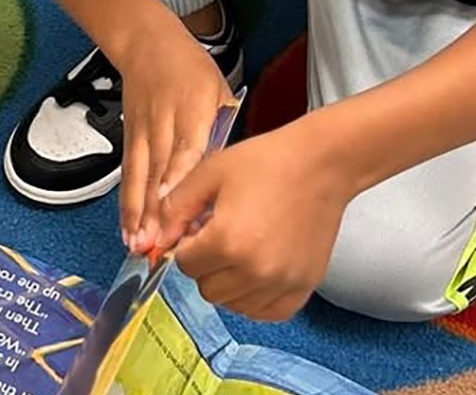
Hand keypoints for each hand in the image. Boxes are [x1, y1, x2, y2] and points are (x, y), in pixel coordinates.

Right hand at [115, 23, 231, 253]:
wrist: (147, 45)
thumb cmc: (189, 69)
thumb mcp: (219, 93)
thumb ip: (221, 134)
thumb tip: (227, 181)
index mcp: (192, 108)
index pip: (186, 147)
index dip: (178, 178)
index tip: (174, 206)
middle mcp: (163, 123)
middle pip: (158, 170)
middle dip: (155, 210)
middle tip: (156, 244)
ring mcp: (142, 133)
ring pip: (139, 177)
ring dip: (137, 213)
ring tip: (138, 245)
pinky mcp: (129, 140)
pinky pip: (128, 176)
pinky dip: (127, 204)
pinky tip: (129, 230)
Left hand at [156, 124, 358, 320]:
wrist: (320, 163)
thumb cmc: (267, 163)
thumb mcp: (209, 174)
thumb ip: (175, 209)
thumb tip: (154, 240)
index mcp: (227, 241)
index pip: (184, 264)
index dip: (185, 243)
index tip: (198, 229)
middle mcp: (255, 270)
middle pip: (207, 288)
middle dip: (205, 265)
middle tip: (220, 236)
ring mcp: (282, 282)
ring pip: (234, 304)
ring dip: (229, 282)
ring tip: (241, 249)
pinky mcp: (304, 287)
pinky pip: (267, 312)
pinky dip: (256, 298)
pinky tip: (257, 270)